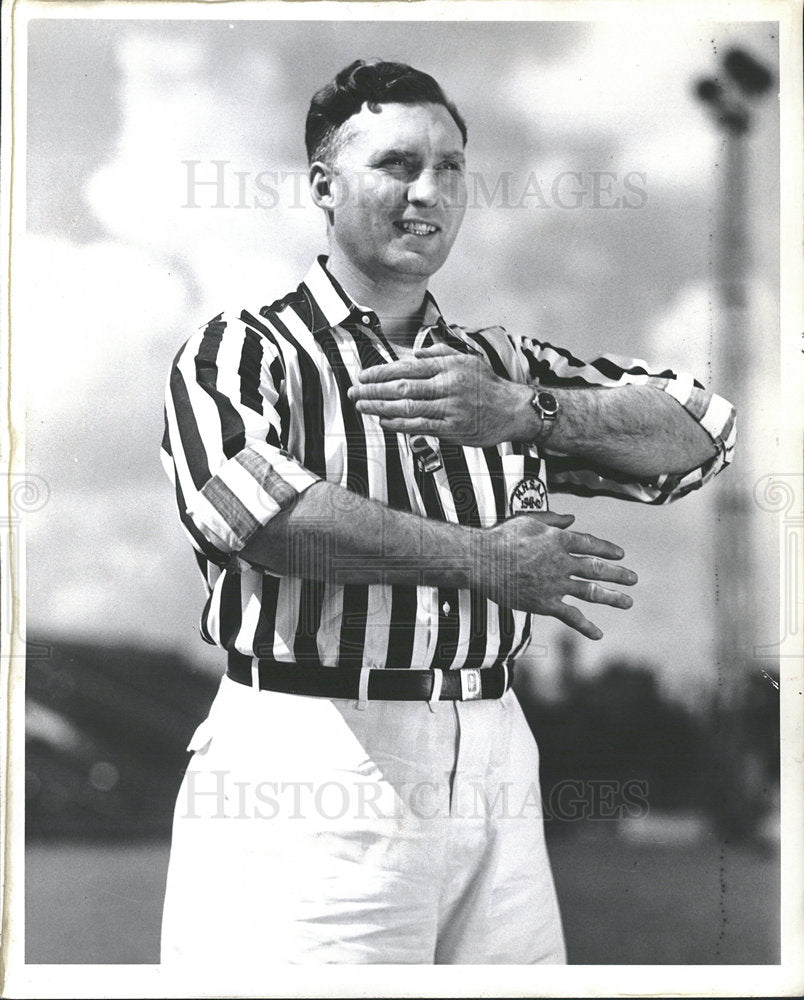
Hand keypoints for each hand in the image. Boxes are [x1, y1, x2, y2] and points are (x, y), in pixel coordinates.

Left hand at [347, 343, 530, 446]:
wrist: (513, 410)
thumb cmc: (487, 385)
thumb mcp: (466, 360)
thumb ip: (439, 354)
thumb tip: (414, 353)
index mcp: (448, 367)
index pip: (407, 367)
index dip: (381, 372)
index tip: (363, 376)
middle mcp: (447, 386)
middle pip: (402, 387)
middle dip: (374, 390)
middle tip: (354, 392)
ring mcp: (449, 408)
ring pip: (408, 407)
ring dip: (380, 407)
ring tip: (361, 406)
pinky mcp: (452, 428)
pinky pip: (420, 426)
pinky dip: (399, 424)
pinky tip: (384, 421)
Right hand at [476, 511, 636, 639]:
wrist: (482, 560)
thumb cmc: (501, 536)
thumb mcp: (529, 519)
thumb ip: (553, 519)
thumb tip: (572, 518)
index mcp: (559, 540)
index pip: (591, 544)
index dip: (607, 549)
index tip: (620, 554)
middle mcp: (562, 562)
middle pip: (596, 568)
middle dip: (617, 574)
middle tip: (633, 579)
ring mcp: (555, 584)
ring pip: (590, 591)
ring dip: (611, 597)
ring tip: (627, 602)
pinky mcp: (545, 603)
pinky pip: (570, 616)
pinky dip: (585, 626)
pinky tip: (598, 634)